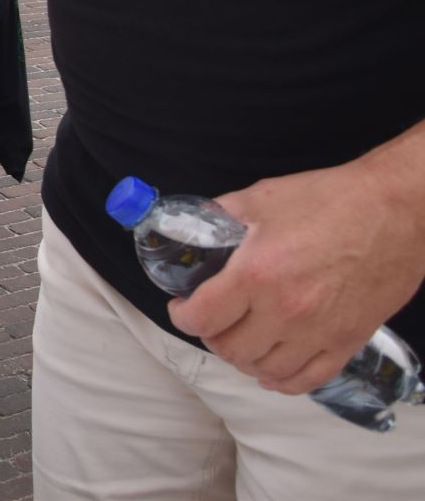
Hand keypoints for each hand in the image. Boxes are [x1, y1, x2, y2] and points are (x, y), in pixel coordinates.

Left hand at [170, 161, 424, 393]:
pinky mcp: (348, 342)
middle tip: (212, 318)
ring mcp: (319, 332)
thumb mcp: (262, 198)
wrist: (395, 210)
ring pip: (264, 369)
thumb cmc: (330, 199)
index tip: (182, 306)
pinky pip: (307, 380)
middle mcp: (286, 311)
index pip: (202, 318)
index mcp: (256, 274)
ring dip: (244, 358)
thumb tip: (192, 228)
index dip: (182, 315)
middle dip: (211, 335)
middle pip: (229, 349)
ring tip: (240, 337)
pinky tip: (271, 368)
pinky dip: (282, 379)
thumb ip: (221, 216)